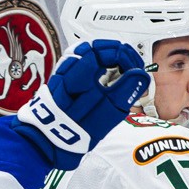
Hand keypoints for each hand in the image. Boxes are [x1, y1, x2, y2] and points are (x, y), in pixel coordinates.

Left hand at [15, 40, 148, 168]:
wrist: (47, 142)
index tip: (137, 74)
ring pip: (91, 52)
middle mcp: (71, 63)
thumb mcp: (106, 112)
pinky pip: (83, 63)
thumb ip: (126, 89)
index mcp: (82, 67)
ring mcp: (65, 70)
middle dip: (120, 56)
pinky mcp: (64, 79)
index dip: (130, 59)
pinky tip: (104, 80)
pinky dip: (97, 67)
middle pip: (101, 46)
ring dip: (109, 60)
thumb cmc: (74, 129)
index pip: (112, 49)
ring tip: (120, 75)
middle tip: (132, 71)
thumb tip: (140, 74)